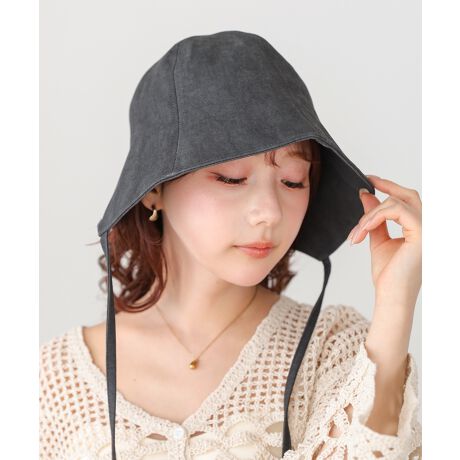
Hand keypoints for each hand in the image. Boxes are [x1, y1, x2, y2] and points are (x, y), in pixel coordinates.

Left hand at [347, 175, 421, 308]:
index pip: (408, 200)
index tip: (369, 181)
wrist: (390, 297)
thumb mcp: (378, 239)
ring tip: (356, 233)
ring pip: (396, 203)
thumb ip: (374, 218)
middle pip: (408, 195)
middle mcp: (429, 227)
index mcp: (420, 228)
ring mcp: (429, 230)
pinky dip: (374, 217)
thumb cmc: (388, 275)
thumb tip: (366, 195)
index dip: (390, 187)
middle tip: (365, 185)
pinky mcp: (422, 234)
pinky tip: (363, 230)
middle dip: (385, 187)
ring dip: (369, 215)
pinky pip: (396, 211)